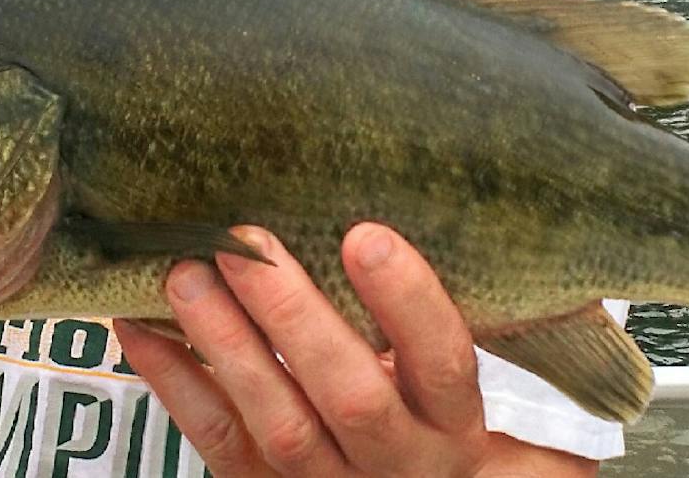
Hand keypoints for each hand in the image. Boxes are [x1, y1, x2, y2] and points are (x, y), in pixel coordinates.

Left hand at [116, 223, 589, 476]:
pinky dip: (173, 386)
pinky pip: (218, 447)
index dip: (407, 302)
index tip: (366, 233)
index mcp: (463, 433)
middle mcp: (399, 467)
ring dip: (225, 344)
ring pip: (277, 425)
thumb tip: (550, 237)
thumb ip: (522, 336)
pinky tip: (138, 326)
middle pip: (350, 395)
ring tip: (183, 269)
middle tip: (244, 239)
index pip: (444, 365)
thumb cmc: (480, 455)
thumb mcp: (524, 414)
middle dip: (292, 315)